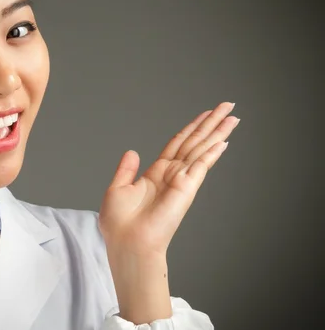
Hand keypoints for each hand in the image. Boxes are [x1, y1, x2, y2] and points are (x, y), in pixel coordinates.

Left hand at [99, 101, 238, 256]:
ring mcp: (181, 180)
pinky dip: (212, 152)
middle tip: (228, 106)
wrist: (126, 242)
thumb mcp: (117, 188)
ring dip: (217, 131)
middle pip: (195, 141)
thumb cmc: (120, 224)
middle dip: (211, 123)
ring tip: (232, 116)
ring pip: (202, 148)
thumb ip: (126, 169)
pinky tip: (224, 140)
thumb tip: (132, 151)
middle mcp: (172, 174)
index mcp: (156, 173)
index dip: (191, 127)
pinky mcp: (186, 187)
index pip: (178, 143)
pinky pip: (201, 165)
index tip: (205, 114)